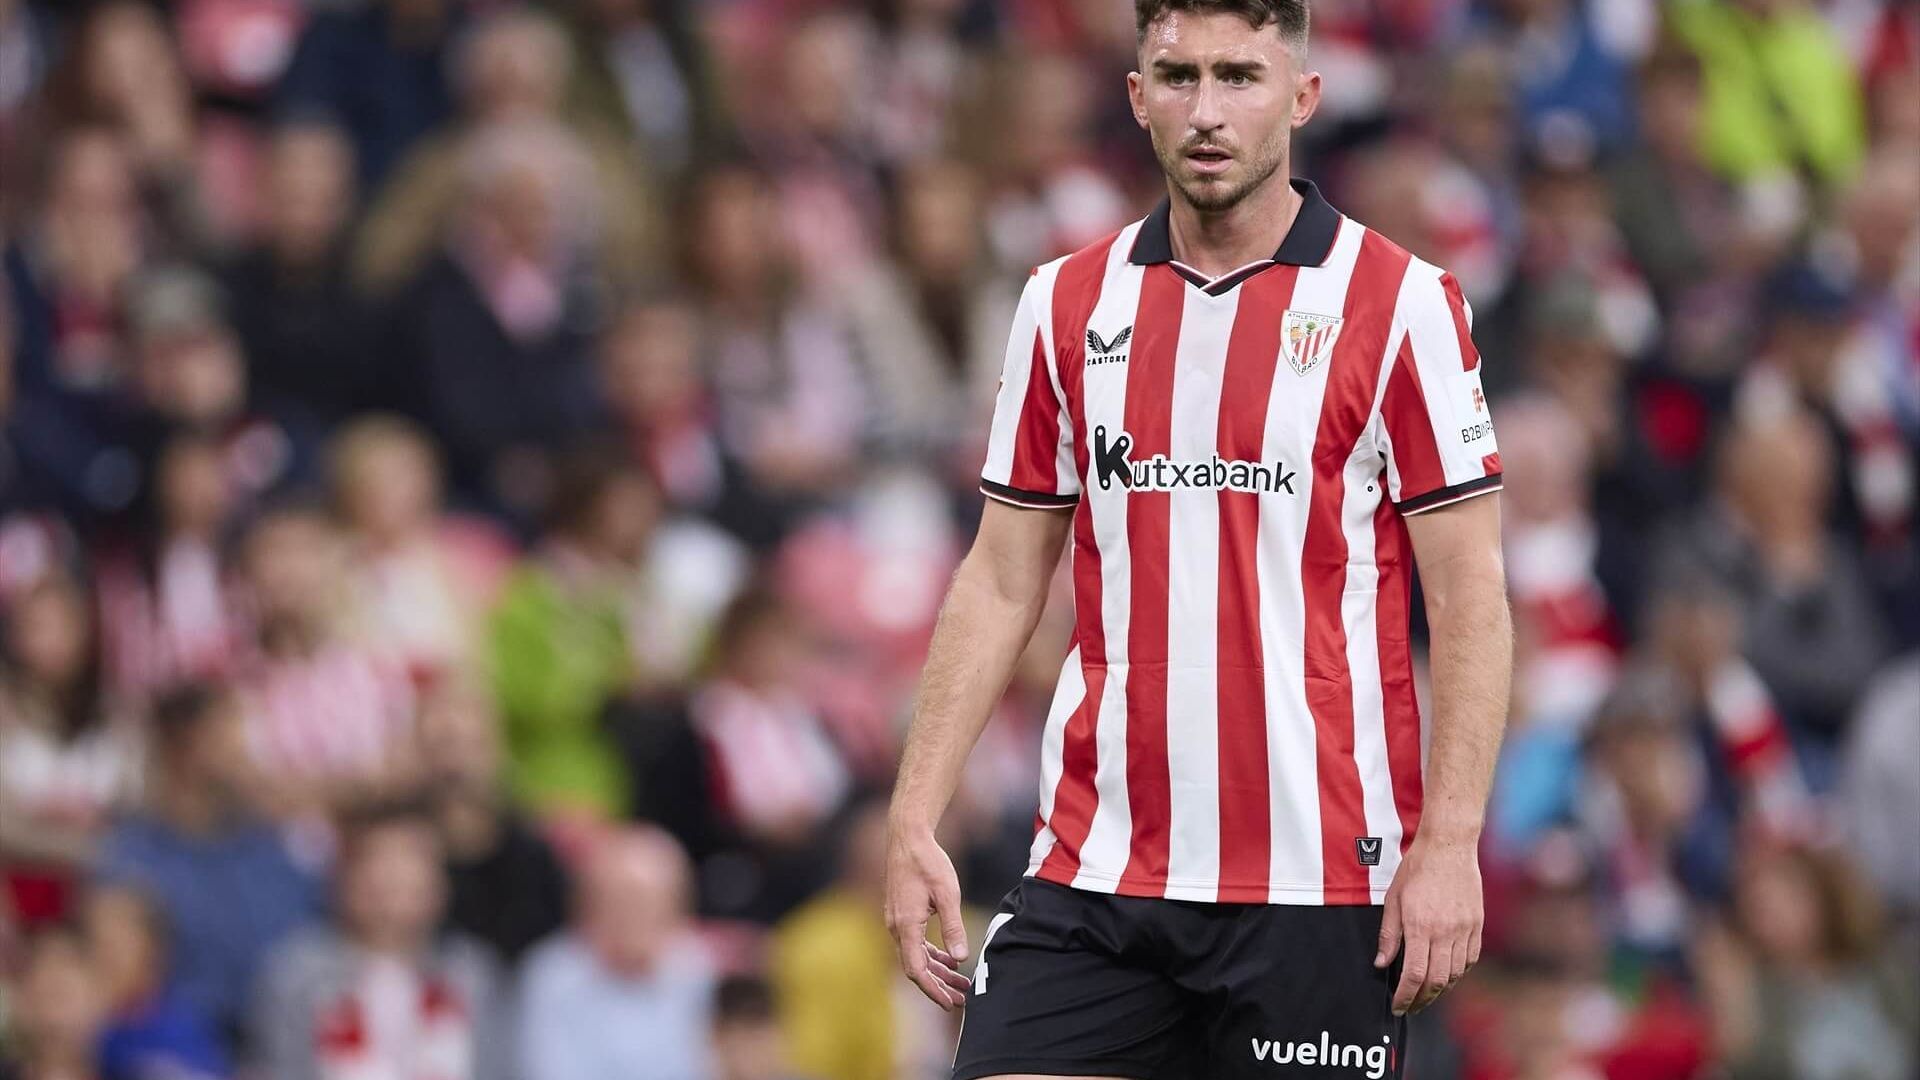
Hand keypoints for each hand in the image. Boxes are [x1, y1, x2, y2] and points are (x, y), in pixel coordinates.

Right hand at [883, 820, 972, 1009]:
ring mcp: (896, 921)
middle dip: (938, 986)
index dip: (933, 990)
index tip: (950, 1003)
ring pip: (915, 956)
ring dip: (937, 971)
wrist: (908, 837)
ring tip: (960, 983)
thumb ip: (953, 926)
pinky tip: (949, 959)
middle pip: (915, 967)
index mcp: (905, 925)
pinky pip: (914, 943)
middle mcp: (895, 927)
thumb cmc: (928, 862)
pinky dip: (931, 955)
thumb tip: (960, 957)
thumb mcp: (947, 893)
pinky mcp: (900, 914)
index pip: (916, 970)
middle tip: (962, 999)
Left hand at [1374, 835, 1482, 1015]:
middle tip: (1411, 1006)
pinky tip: (1446, 974)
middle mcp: (1445, 932)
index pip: (1414, 975)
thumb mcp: (1393, 899)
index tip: (1398, 1006)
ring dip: (1440, 990)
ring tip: (1426, 994)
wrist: (1449, 848)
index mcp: (1420, 926)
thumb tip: (1382, 963)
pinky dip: (1457, 973)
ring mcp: (1464, 929)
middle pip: (1437, 981)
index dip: (1405, 996)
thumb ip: (1388, 935)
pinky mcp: (1477, 926)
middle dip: (1422, 1000)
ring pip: (1455, 974)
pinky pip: (1470, 960)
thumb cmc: (1417, 870)